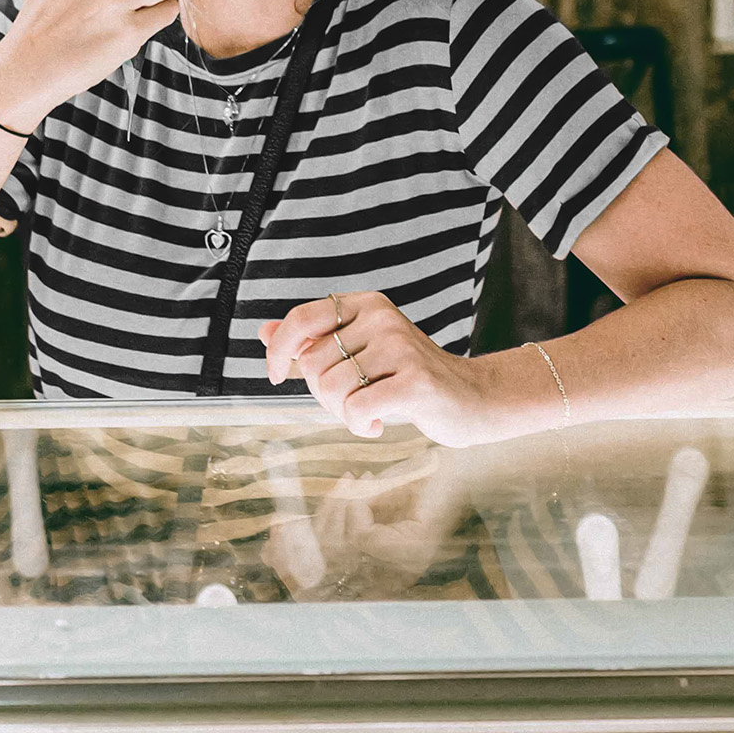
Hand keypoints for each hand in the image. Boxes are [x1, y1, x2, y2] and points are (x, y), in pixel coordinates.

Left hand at [258, 291, 503, 447]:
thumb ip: (313, 342)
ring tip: (369, 413)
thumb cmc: (407, 379)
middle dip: (323, 395)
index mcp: (366, 306)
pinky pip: (356, 409)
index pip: (302, 318)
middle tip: (352, 403)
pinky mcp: (415, 379)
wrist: (470, 398)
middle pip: (315, 363)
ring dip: (343, 414)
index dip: (280, 349)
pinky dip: (360, 426)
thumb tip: (263, 332)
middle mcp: (382, 318)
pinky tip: (379, 424)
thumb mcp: (359, 353)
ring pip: (332, 389)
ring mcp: (400, 346)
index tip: (278, 376)